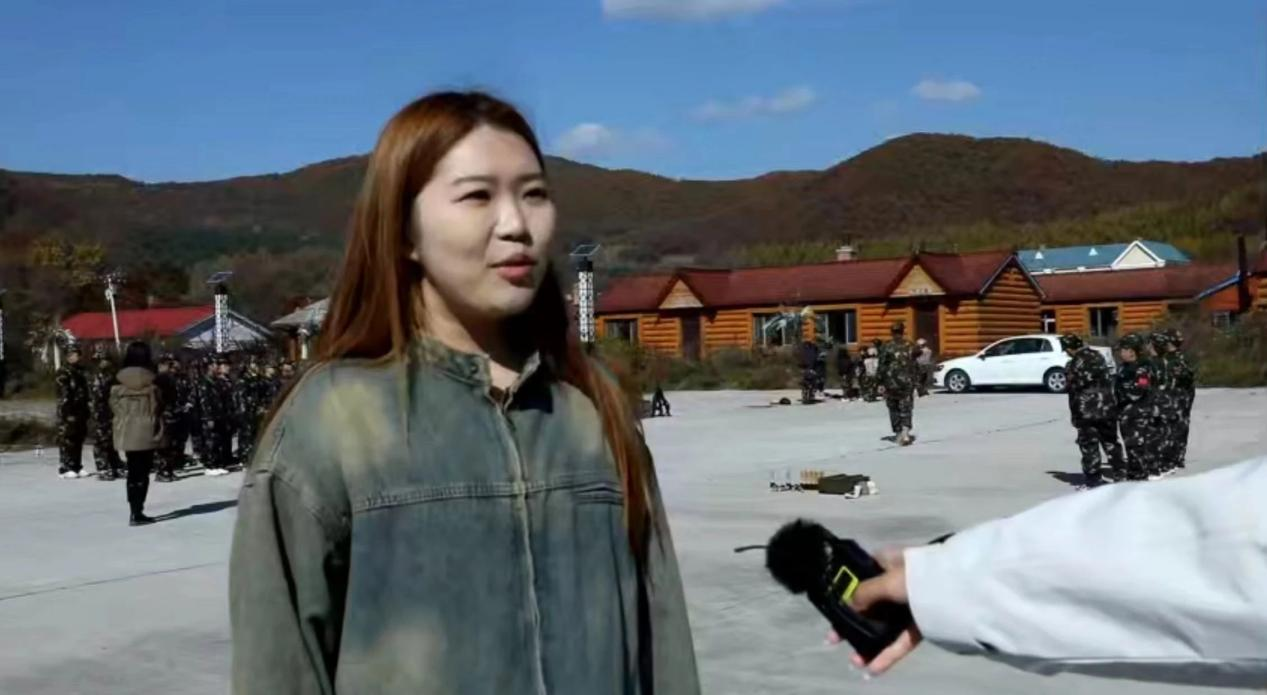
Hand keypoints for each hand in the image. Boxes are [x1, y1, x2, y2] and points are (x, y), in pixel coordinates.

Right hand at [828, 547, 922, 675]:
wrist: (958, 589)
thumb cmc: (917, 577)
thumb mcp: (886, 581)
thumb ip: (864, 593)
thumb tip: (850, 606)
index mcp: (887, 562)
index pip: (861, 575)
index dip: (845, 592)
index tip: (833, 609)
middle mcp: (897, 582)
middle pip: (870, 605)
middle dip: (853, 625)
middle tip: (835, 640)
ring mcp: (910, 604)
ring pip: (884, 626)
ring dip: (869, 643)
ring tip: (855, 661)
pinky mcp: (921, 623)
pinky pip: (900, 639)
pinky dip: (888, 654)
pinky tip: (873, 669)